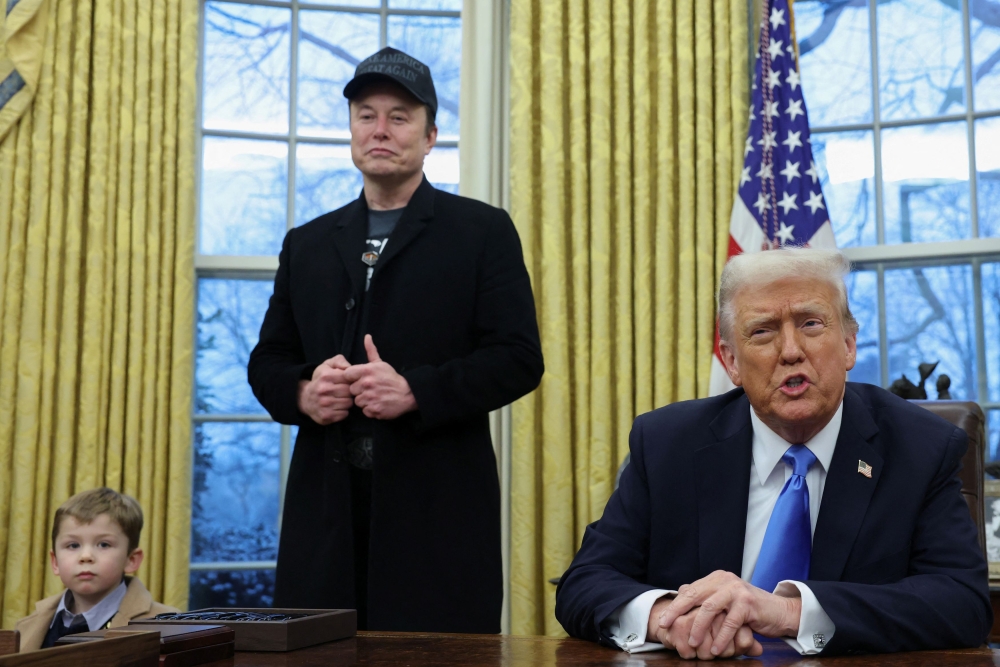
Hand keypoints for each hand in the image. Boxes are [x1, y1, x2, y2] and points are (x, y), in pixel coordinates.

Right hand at [297, 355, 352, 424]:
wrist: (305, 398)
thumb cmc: (321, 380)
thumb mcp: (327, 366)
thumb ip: (339, 361)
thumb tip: (350, 367)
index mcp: (326, 376)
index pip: (349, 378)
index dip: (350, 381)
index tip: (346, 382)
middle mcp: (324, 390)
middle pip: (350, 392)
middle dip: (349, 392)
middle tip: (344, 392)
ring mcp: (324, 404)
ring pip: (348, 403)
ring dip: (347, 402)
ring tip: (340, 399)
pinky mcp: (326, 416)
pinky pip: (344, 414)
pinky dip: (343, 411)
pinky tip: (337, 407)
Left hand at [343, 335, 416, 419]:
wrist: (408, 394)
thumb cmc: (392, 378)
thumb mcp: (381, 363)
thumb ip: (371, 351)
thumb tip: (367, 337)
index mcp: (366, 371)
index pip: (346, 375)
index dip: (352, 378)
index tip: (360, 379)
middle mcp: (366, 384)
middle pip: (351, 389)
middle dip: (359, 390)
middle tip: (370, 389)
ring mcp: (369, 398)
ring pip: (357, 401)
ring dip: (364, 400)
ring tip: (375, 396)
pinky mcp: (373, 410)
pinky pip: (364, 411)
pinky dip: (370, 409)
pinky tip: (378, 403)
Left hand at [658, 571, 801, 657]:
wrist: (778, 612)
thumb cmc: (748, 609)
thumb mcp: (725, 600)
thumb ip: (706, 596)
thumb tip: (680, 590)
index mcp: (716, 578)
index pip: (690, 590)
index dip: (675, 605)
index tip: (662, 620)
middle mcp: (725, 580)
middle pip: (695, 595)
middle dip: (677, 612)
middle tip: (665, 626)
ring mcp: (736, 590)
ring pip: (709, 609)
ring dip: (698, 628)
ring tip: (691, 643)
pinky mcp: (748, 603)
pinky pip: (729, 623)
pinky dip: (721, 637)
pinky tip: (715, 649)